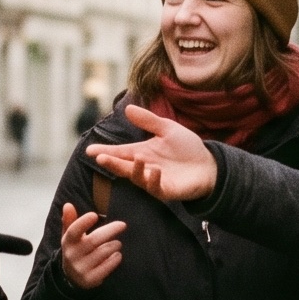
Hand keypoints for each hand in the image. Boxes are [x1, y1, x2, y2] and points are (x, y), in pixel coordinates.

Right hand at [58, 203, 126, 289]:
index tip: (94, 215)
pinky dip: (115, 259)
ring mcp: (81, 268)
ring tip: (118, 243)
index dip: (83, 223)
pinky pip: (107, 267)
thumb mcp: (70, 236)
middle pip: (94, 240)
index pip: (73, 231)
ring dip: (114, 245)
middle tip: (122, 225)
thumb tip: (68, 205)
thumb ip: (70, 220)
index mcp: (68, 242)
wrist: (72, 277)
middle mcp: (72, 255)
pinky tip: (117, 255)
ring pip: (103, 252)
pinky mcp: (90, 279)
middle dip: (110, 231)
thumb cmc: (76, 250)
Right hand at [84, 106, 217, 201]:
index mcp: (142, 152)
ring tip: (137, 157)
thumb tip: (128, 108)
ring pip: (137, 178)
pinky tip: (155, 170)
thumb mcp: (167, 129)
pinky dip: (153, 179)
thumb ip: (148, 121)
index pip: (120, 152)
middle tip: (100, 157)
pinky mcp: (166, 191)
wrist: (208, 165)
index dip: (105, 151)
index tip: (90, 150)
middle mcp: (144, 167)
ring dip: (135, 169)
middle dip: (111, 163)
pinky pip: (156, 188)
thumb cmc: (187, 148)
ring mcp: (154, 180)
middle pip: (123, 166)